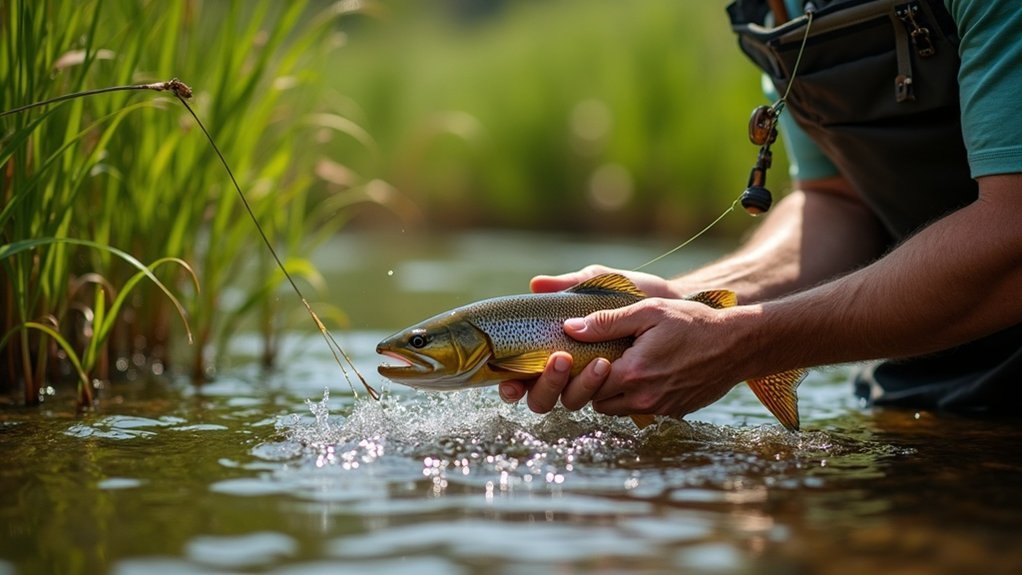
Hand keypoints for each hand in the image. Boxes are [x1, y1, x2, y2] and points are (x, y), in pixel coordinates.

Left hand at [499, 265, 676, 405]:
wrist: (739, 344)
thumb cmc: (693, 322)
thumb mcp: (649, 311)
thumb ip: (607, 321)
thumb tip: (570, 328)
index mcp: (633, 373)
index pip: (586, 386)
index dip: (578, 374)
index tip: (577, 358)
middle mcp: (644, 398)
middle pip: (598, 403)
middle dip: (593, 386)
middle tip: (598, 361)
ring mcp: (660, 409)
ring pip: (618, 410)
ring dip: (613, 393)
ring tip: (620, 366)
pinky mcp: (674, 413)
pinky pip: (642, 411)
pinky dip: (637, 397)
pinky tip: (645, 374)